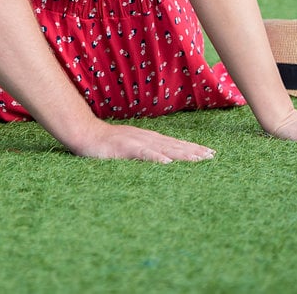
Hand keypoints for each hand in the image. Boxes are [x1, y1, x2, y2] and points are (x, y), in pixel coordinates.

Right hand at [69, 122, 216, 163]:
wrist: (84, 134)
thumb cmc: (106, 144)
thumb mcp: (129, 147)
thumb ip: (145, 152)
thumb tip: (163, 159)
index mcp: (147, 139)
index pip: (174, 144)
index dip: (191, 148)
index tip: (208, 153)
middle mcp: (145, 138)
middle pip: (174, 145)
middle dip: (193, 151)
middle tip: (212, 156)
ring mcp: (135, 142)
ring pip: (163, 148)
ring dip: (181, 153)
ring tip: (198, 159)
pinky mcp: (124, 148)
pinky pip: (142, 153)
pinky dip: (155, 157)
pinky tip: (167, 162)